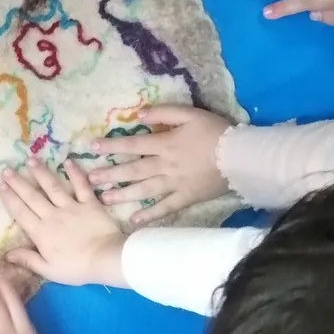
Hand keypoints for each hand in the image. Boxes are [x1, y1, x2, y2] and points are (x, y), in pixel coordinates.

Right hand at [0, 158, 125, 286]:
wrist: (106, 258)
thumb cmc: (77, 268)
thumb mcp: (49, 270)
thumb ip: (28, 260)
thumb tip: (7, 254)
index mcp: (41, 232)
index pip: (21, 212)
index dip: (9, 198)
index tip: (0, 185)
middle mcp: (52, 215)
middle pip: (32, 196)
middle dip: (18, 182)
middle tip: (7, 169)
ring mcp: (71, 207)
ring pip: (52, 187)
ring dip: (40, 172)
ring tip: (30, 160)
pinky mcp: (89, 203)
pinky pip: (81, 186)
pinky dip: (75, 173)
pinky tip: (68, 161)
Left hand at [87, 105, 229, 223]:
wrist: (242, 156)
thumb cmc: (215, 132)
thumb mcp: (190, 114)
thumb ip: (163, 113)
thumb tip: (138, 115)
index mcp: (165, 144)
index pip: (131, 145)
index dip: (111, 146)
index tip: (92, 148)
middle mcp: (165, 166)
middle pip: (132, 171)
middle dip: (110, 175)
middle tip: (91, 180)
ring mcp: (175, 184)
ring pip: (144, 190)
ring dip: (123, 195)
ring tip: (104, 199)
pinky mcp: (186, 197)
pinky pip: (165, 208)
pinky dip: (150, 214)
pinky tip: (135, 220)